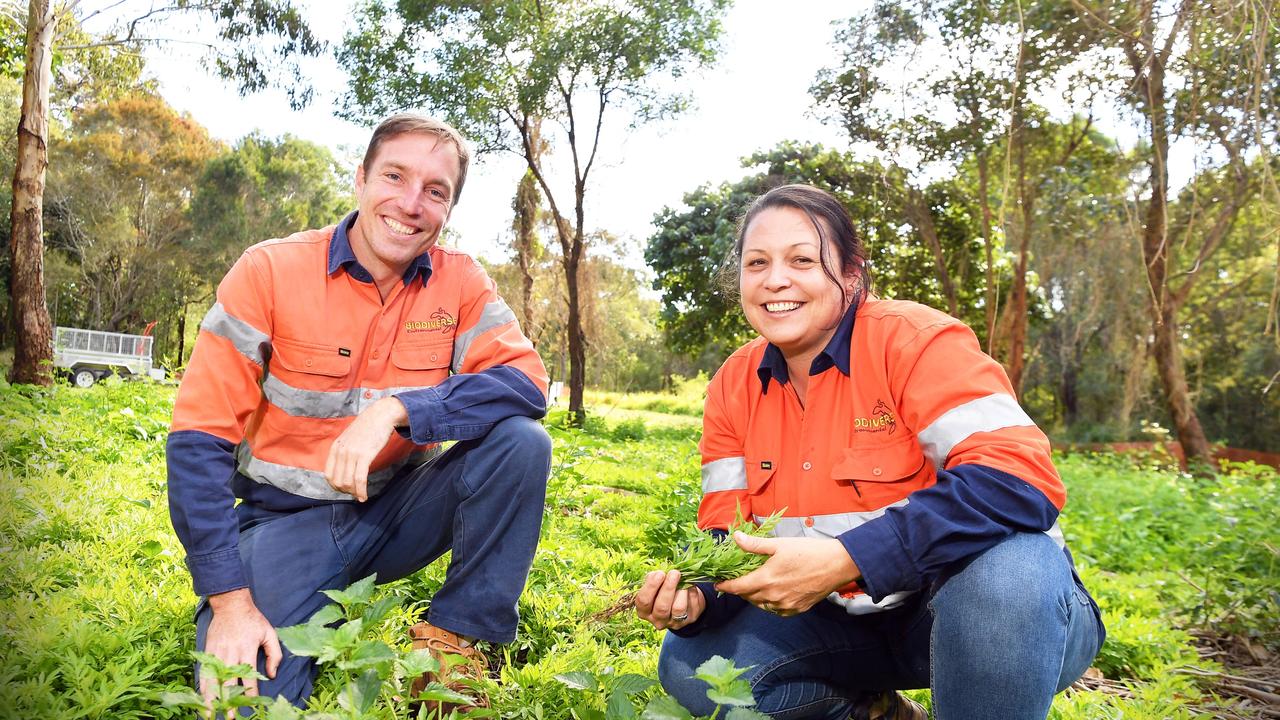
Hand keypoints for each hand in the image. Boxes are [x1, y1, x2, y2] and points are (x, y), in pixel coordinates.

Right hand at [202, 589, 280, 714]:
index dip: (251, 693)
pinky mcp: (208, 651)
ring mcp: (217, 653)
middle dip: (229, 700)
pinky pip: (204, 672)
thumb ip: (274, 654)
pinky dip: (202, 687)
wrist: (231, 605)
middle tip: (230, 716)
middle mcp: (230, 654)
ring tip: (210, 713)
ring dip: (211, 698)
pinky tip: (202, 698)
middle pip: (228, 682)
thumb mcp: (269, 633)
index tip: (252, 705)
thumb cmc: (253, 620)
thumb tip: (272, 675)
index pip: (249, 677)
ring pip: (212, 680)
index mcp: (247, 650)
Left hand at [324, 397, 406, 500]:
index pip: (328, 475)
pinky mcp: (365, 455)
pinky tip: (364, 496)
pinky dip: (361, 491)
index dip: (335, 486)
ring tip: (360, 496)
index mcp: (336, 447)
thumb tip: (344, 467)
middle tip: (354, 494)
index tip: (345, 490)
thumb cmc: (368, 427)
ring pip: (348, 482)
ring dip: (354, 493)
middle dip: (345, 491)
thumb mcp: (349, 437)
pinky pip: (360, 479)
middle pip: (337, 481)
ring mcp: (352, 453)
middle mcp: (341, 451)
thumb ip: (344, 450)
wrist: (381, 415)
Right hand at [634, 569, 705, 630]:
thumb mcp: (655, 584)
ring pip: (678, 608)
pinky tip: (689, 584)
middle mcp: (658, 620)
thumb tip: (659, 573)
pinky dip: (691, 591)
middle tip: (674, 573)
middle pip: (661, 607)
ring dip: (681, 590)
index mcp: (644, 611)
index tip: (660, 573)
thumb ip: (654, 579)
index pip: (644, 601)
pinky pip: (692, 604)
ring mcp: (675, 622)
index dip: (651, 586)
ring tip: (682, 578)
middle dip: (668, 588)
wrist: (683, 599)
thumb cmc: (663, 589)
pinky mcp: (690, 619)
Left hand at [715, 533, 859, 615]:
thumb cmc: (808, 551)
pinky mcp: (796, 610)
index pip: (738, 587)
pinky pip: (775, 610)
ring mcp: (785, 605)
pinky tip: (772, 593)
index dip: (725, 586)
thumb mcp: (779, 544)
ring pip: (761, 605)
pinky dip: (769, 603)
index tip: (718, 584)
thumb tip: (735, 538)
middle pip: (748, 596)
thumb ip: (754, 545)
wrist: (836, 565)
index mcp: (766, 579)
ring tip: (754, 585)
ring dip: (754, 596)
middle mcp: (773, 596)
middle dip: (740, 589)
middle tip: (736, 580)